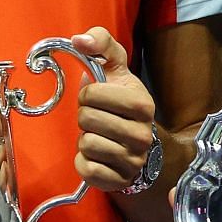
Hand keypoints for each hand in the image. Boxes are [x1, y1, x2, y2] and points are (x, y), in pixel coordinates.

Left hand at [69, 27, 157, 191]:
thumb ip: (100, 43)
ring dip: (85, 139)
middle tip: (98, 118)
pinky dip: (84, 162)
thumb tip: (78, 40)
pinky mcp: (119, 181)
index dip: (89, 93)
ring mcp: (133, 161)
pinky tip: (98, 155)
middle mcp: (142, 135)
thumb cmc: (120, 101)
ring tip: (100, 135)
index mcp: (143, 104)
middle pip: (87, 119)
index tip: (98, 97)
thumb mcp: (115, 66)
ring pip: (87, 144)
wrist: (138, 141)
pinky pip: (87, 170)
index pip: (92, 94)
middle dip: (85, 116)